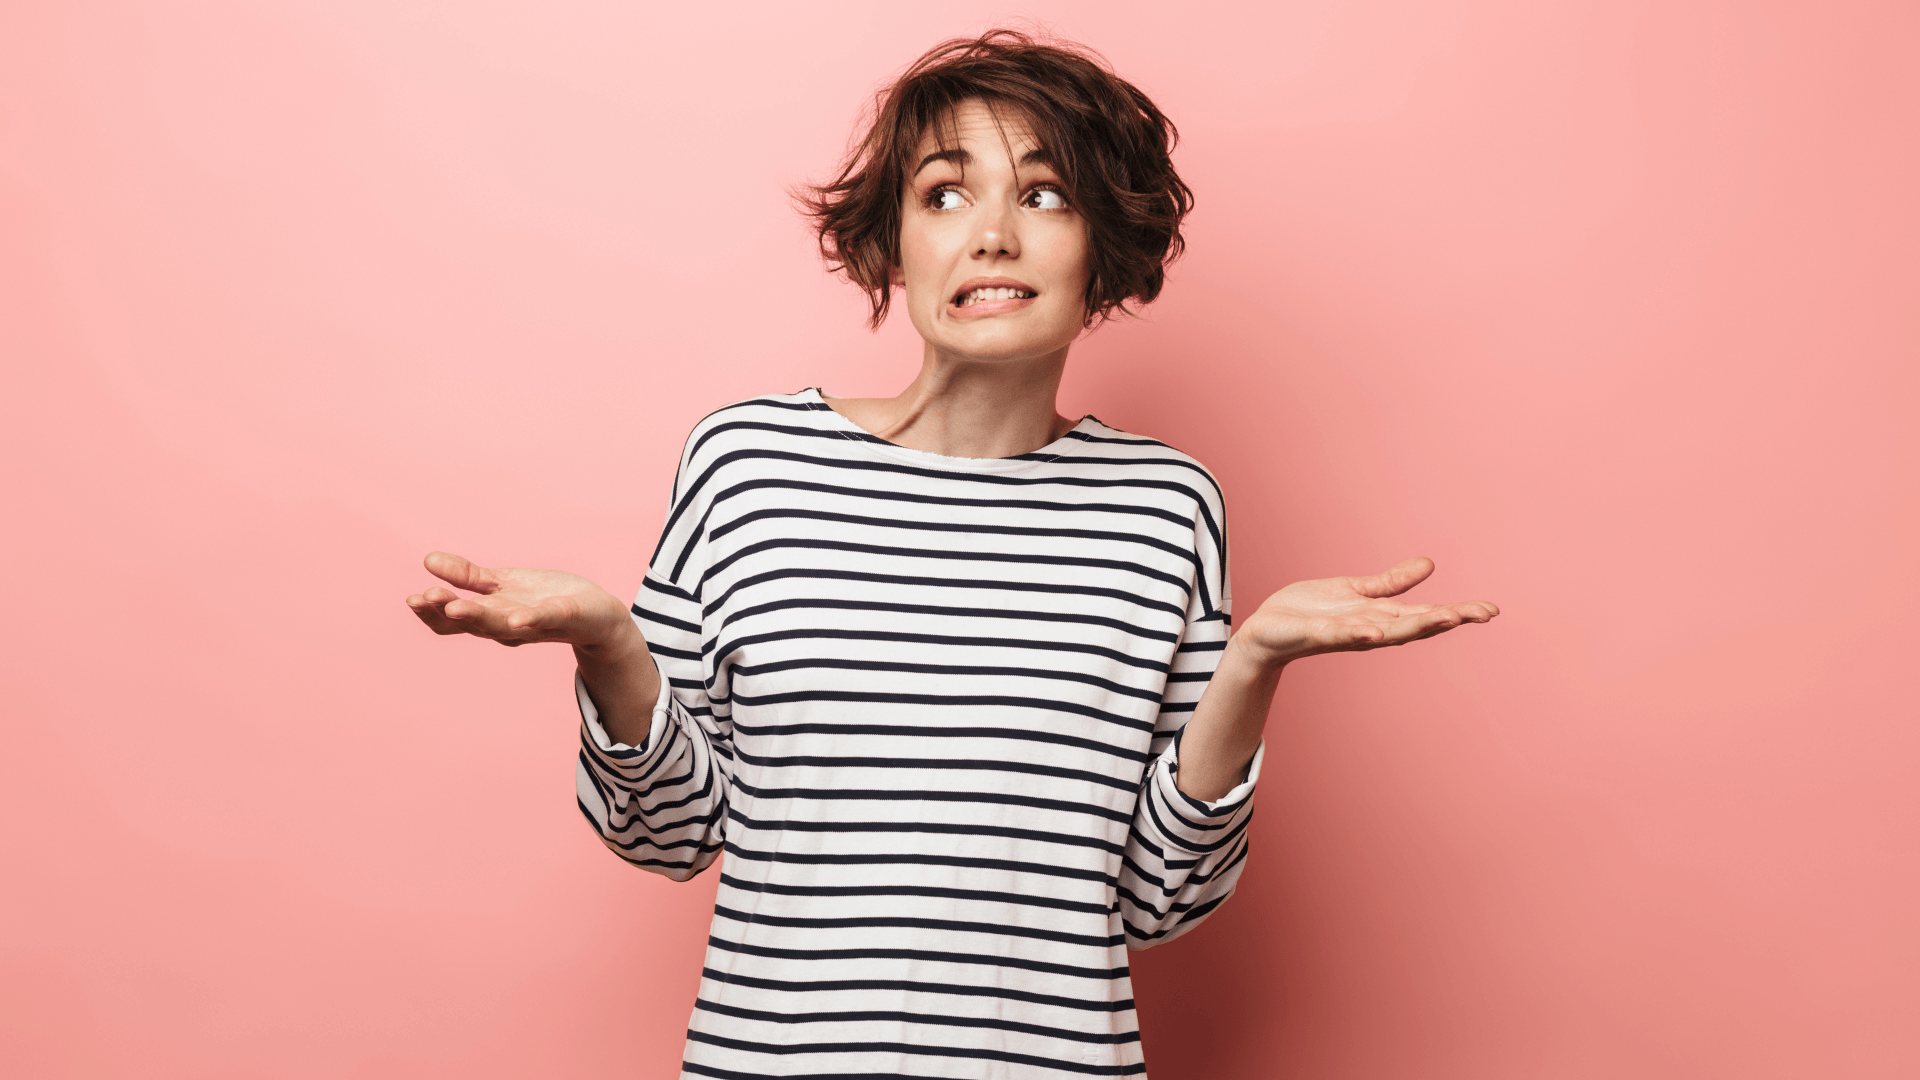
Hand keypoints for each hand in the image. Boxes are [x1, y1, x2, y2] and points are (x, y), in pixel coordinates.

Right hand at [404, 551, 635, 649]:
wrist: (599, 617)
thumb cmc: (548, 600)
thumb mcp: (503, 584)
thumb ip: (467, 576)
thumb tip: (428, 560)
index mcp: (492, 616)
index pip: (455, 620)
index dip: (433, 612)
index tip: (412, 600)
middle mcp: (510, 626)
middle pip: (475, 623)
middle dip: (448, 613)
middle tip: (425, 599)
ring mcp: (538, 624)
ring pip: (505, 624)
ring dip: (481, 617)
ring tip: (458, 607)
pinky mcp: (567, 616)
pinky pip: (549, 618)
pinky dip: (533, 618)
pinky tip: (518, 616)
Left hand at [1234, 557, 1497, 669]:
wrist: (1266, 631)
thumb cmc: (1309, 613)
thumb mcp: (1357, 591)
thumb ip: (1391, 583)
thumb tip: (1429, 565)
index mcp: (1381, 617)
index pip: (1426, 613)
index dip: (1458, 612)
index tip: (1491, 610)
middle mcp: (1369, 629)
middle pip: (1414, 625)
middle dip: (1446, 619)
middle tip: (1479, 615)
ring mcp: (1345, 633)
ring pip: (1385, 632)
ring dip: (1414, 627)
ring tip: (1445, 619)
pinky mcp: (1316, 634)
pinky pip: (1341, 634)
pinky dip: (1358, 633)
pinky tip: (1375, 630)